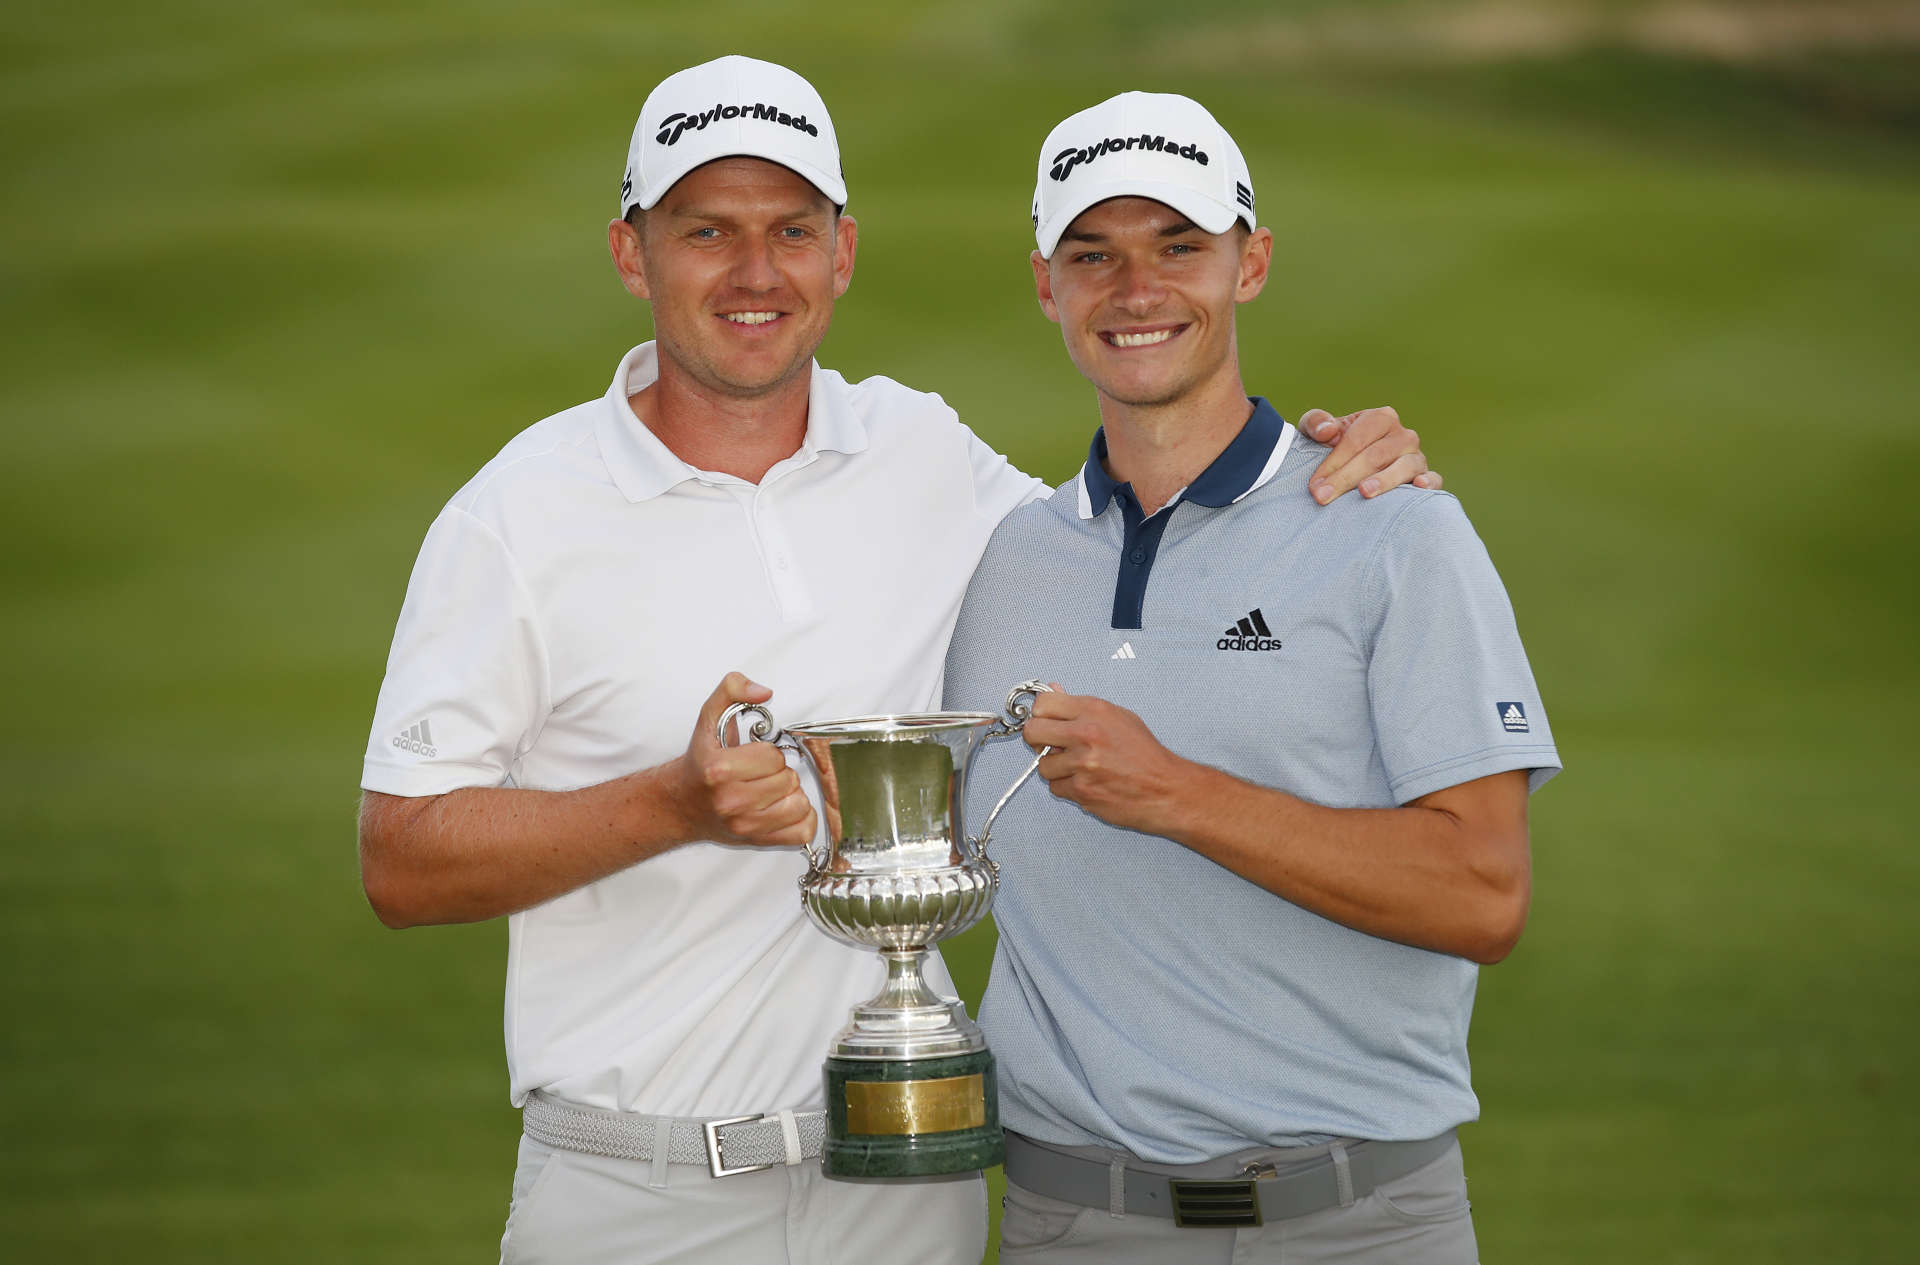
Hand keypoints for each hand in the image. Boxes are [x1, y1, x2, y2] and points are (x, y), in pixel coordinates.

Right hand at [674, 672, 816, 847]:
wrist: (680, 804)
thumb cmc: (700, 765)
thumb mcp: (709, 719)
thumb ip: (732, 690)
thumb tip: (763, 692)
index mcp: (719, 770)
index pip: (773, 756)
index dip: (769, 752)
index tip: (755, 756)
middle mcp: (730, 801)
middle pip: (788, 779)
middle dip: (780, 772)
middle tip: (761, 773)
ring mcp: (745, 826)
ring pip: (799, 804)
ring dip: (791, 794)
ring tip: (771, 790)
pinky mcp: (758, 841)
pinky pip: (802, 831)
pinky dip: (801, 819)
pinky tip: (782, 809)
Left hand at [1021, 688, 1191, 836]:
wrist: (1165, 788)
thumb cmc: (1145, 755)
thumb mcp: (1119, 718)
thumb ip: (1081, 706)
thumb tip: (1054, 690)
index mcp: (1095, 710)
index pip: (1044, 703)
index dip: (1042, 714)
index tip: (1048, 722)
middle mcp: (1086, 734)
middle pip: (1032, 731)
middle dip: (1038, 740)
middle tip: (1053, 746)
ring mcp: (1082, 764)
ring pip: (1043, 765)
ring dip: (1057, 769)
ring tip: (1080, 768)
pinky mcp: (1082, 791)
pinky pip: (1056, 787)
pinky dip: (1068, 787)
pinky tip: (1088, 783)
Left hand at [1298, 406, 1442, 504]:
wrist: (1353, 468)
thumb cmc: (1334, 446)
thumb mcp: (1318, 431)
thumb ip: (1315, 423)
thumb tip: (1328, 431)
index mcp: (1380, 418)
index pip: (1356, 440)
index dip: (1334, 461)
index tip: (1315, 485)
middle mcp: (1403, 435)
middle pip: (1375, 456)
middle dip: (1346, 477)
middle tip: (1323, 497)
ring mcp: (1417, 456)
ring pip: (1403, 467)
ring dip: (1384, 480)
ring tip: (1363, 492)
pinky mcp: (1426, 477)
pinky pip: (1433, 479)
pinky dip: (1429, 482)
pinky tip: (1418, 486)